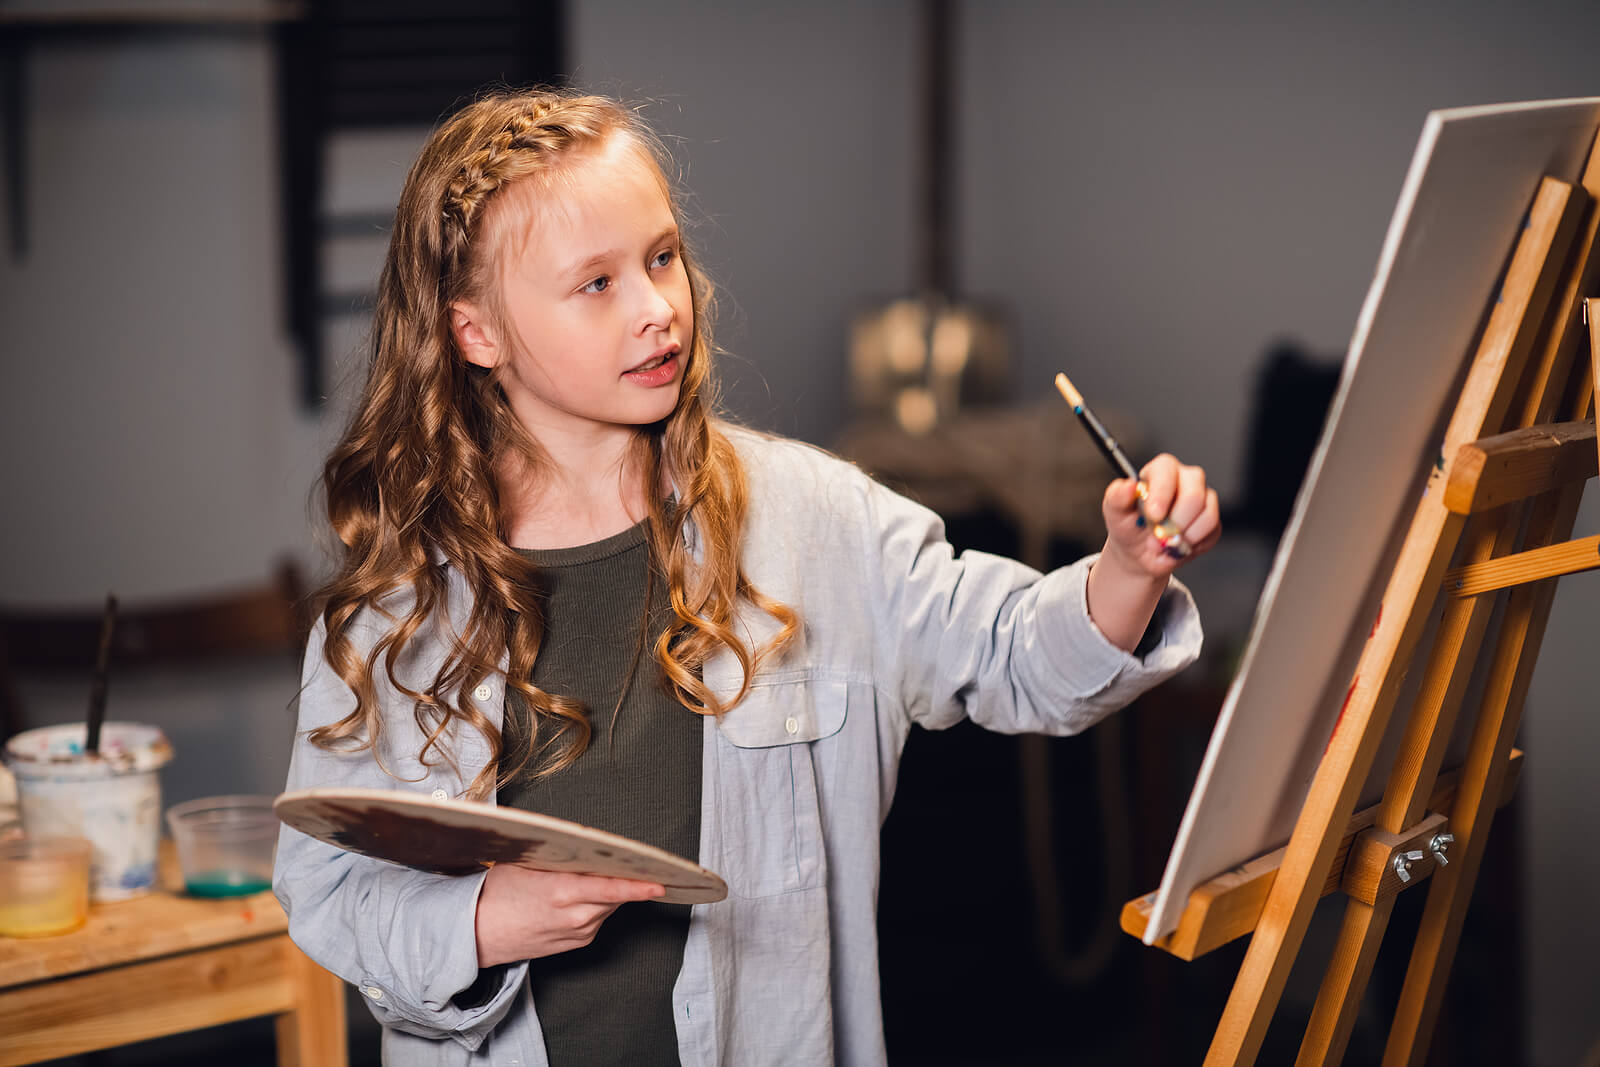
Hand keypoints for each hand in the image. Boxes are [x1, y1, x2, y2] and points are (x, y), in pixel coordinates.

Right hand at [474, 863, 665, 966]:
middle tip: (639, 863)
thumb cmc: (496, 892)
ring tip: (595, 872)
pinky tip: (583, 894)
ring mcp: (577, 932)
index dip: (639, 886)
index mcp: (563, 891)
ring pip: (609, 906)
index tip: (662, 882)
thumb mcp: (527, 862)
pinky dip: (598, 904)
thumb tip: (591, 845)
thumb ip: (563, 856)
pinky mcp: (576, 943)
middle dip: (627, 878)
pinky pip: (598, 918)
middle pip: (616, 894)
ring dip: (609, 890)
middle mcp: (574, 916)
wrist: (475, 933)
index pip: (613, 888)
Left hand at [1100, 452, 1220, 578]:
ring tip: (1165, 541)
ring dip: (1183, 536)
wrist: (1139, 552)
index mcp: (1160, 471)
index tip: (1154, 515)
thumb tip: (1129, 486)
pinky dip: (1193, 544)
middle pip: (1194, 494)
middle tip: (1159, 535)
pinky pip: (1212, 531)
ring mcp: (1203, 498)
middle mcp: (1185, 479)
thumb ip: (1117, 497)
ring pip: (1207, 514)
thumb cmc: (1128, 526)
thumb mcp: (1114, 512)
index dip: (1162, 493)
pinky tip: (1178, 544)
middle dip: (1176, 521)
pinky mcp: (1212, 520)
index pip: (1167, 470)